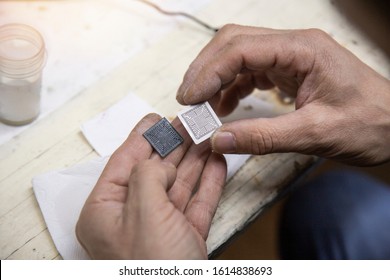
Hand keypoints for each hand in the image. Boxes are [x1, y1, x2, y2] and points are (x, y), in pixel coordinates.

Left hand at [76, 114, 226, 258]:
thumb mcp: (143, 213)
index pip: (123, 163)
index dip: (141, 138)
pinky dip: (208, 183)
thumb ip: (148, 177)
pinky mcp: (185, 237)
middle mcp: (132, 217)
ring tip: (208, 136)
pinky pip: (197, 203)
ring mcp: (161, 227)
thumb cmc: (152, 268)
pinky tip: (217, 162)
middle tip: (190, 122)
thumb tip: (160, 162)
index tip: (156, 117)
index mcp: (106, 211)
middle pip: (155, 170)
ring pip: (180, 185)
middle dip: (174, 145)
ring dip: (195, 160)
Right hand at [177, 24, 389, 165]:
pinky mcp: (290, 71)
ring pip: (240, 56)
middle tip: (188, 99)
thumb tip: (218, 140)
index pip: (241, 49)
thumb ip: (263, 137)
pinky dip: (232, 87)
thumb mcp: (316, 134)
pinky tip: (225, 106)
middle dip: (206, 69)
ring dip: (216, 78)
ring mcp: (291, 57)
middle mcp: (294, 46)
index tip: (189, 98)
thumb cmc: (371, 124)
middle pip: (235, 43)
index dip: (209, 71)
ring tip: (202, 106)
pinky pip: (251, 71)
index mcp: (303, 49)